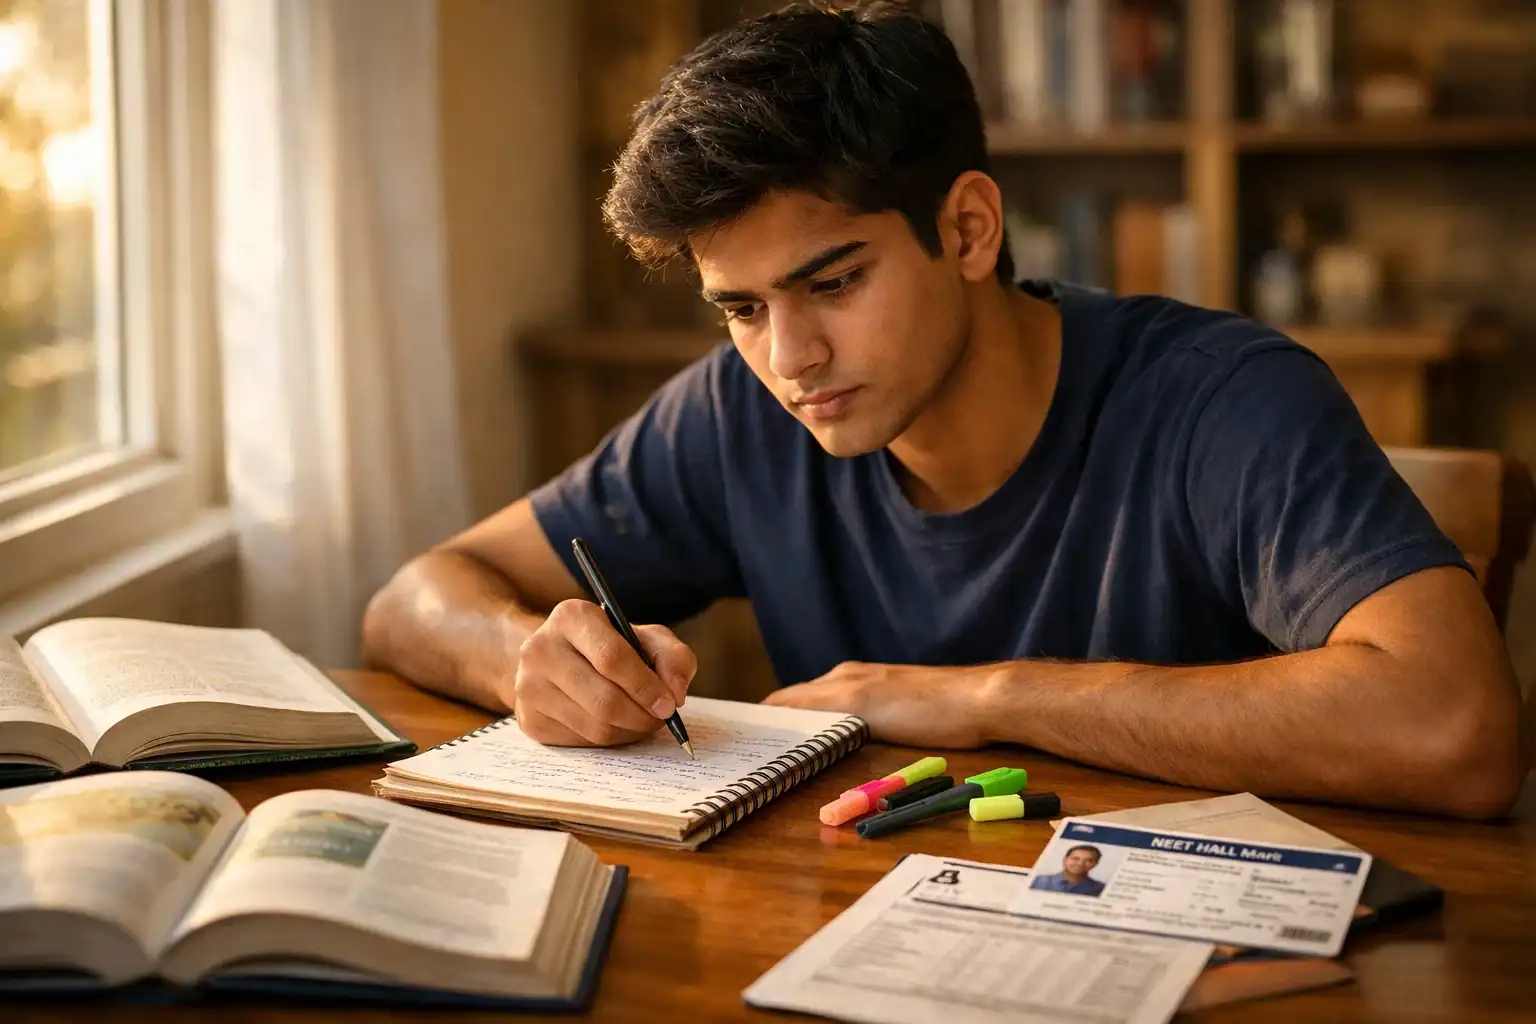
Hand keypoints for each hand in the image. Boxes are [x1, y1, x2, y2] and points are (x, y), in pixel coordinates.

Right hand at [510, 599, 696, 746]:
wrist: (556, 658)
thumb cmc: (610, 646)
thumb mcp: (646, 638)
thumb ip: (672, 657)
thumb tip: (675, 694)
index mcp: (571, 616)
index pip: (612, 657)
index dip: (645, 686)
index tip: (669, 704)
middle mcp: (540, 649)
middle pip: (604, 699)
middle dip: (642, 716)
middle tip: (660, 719)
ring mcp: (528, 687)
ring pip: (594, 727)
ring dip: (629, 731)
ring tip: (642, 721)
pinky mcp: (529, 719)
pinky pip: (581, 742)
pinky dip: (609, 740)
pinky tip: (616, 725)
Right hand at [762, 661, 993, 747]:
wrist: (982, 702)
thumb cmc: (925, 708)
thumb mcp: (862, 704)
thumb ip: (819, 705)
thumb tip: (775, 709)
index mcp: (841, 679)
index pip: (786, 699)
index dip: (763, 718)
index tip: (741, 741)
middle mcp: (853, 679)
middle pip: (804, 703)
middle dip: (782, 725)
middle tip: (762, 756)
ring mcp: (877, 690)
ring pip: (829, 710)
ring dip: (809, 729)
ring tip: (792, 755)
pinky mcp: (899, 706)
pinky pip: (854, 717)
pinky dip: (837, 731)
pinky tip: (840, 747)